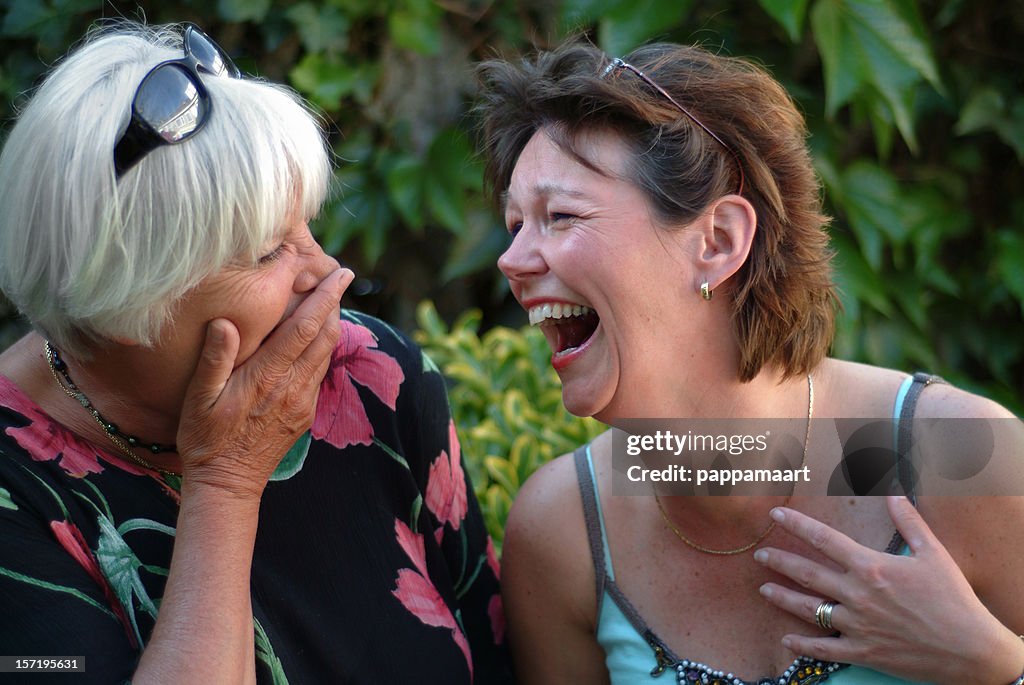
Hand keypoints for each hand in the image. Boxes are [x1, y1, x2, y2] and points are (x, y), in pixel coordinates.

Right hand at [175, 268, 352, 497]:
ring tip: (330, 300)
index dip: (325, 298)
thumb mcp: (198, 398)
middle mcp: (293, 387)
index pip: (305, 328)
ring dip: (332, 324)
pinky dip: (323, 348)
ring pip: (326, 354)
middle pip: (325, 336)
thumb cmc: (206, 439)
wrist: (227, 483)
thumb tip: (225, 322)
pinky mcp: (305, 413)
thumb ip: (214, 359)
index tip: (340, 274)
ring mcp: (303, 402)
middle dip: (335, 304)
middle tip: (338, 277)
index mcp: (268, 377)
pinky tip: (316, 339)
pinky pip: (320, 373)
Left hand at [754, 496, 1023, 683]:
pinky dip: (803, 644)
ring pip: (809, 609)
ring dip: (783, 598)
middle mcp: (857, 595)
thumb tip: (893, 493)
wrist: (971, 649)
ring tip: (764, 589)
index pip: (824, 540)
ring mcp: (857, 624)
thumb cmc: (954, 599)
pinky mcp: (862, 651)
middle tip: (759, 554)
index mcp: (871, 567)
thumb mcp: (933, 554)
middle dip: (781, 561)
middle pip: (808, 574)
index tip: (775, 515)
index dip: (797, 525)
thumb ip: (909, 521)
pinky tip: (786, 639)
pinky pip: (824, 648)